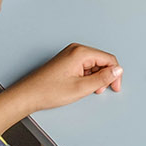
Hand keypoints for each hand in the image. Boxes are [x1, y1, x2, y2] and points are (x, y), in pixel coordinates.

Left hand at [0, 43, 122, 129]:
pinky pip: (84, 66)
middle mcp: (76, 50)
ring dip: (95, 78)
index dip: (115, 74)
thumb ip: (103, 78)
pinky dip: (87, 77)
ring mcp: (70, 55)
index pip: (109, 59)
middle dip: (104, 76)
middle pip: (101, 60)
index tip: (114, 87)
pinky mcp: (66, 61)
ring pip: (93, 64)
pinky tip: (80, 87)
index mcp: (80, 52)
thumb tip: (117, 71)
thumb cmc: (48, 91)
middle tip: (99, 90)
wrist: (27, 95)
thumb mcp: (81, 88)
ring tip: (87, 90)